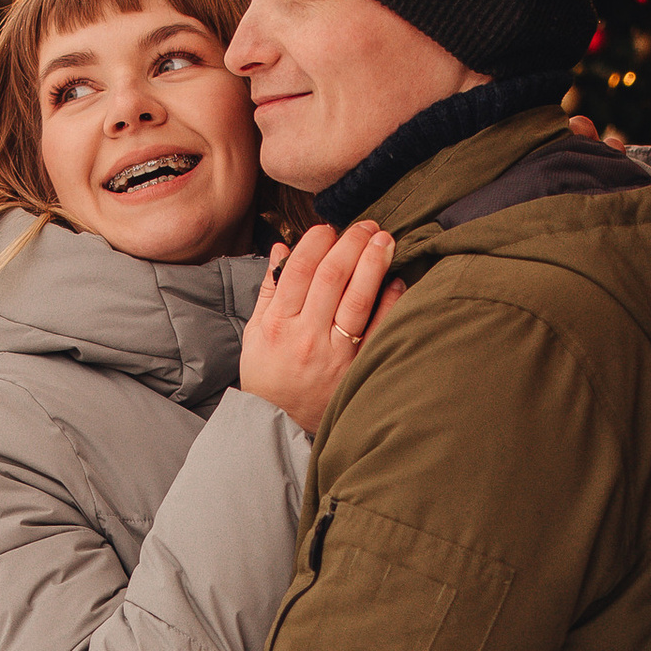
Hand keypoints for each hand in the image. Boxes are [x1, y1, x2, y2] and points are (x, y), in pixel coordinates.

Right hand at [238, 219, 398, 437]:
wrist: (280, 424)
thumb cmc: (268, 376)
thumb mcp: (255, 333)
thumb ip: (270, 289)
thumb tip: (284, 247)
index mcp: (277, 324)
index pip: (299, 270)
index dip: (317, 241)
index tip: (329, 228)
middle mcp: (305, 337)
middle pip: (331, 277)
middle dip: (351, 243)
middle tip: (366, 225)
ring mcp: (334, 354)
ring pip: (357, 299)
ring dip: (373, 263)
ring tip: (384, 239)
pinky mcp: (357, 369)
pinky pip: (378, 329)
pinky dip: (390, 301)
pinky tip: (396, 280)